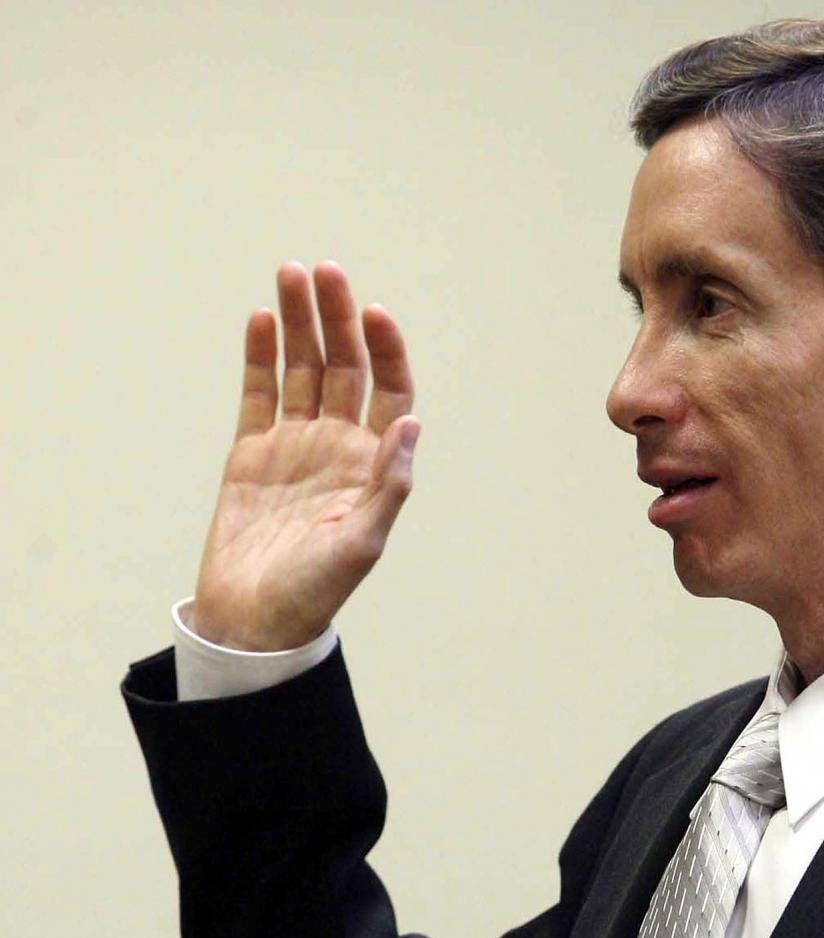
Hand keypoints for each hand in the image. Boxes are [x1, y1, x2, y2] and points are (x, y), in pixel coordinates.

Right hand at [192, 261, 419, 650]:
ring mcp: (294, 445)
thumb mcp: (362, 542)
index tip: (374, 313)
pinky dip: (258, 357)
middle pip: (344, 366)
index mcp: (372, 462)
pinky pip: (259, 394)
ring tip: (290, 274)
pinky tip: (260, 320)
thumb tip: (412, 426)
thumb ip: (390, 485)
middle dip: (336, 318)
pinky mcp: (252, 454)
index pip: (389, 391)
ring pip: (300, 369)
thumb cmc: (315, 590)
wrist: (254, 621)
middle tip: (324, 270)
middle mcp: (338, 444)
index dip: (386, 350)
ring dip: (298, 324)